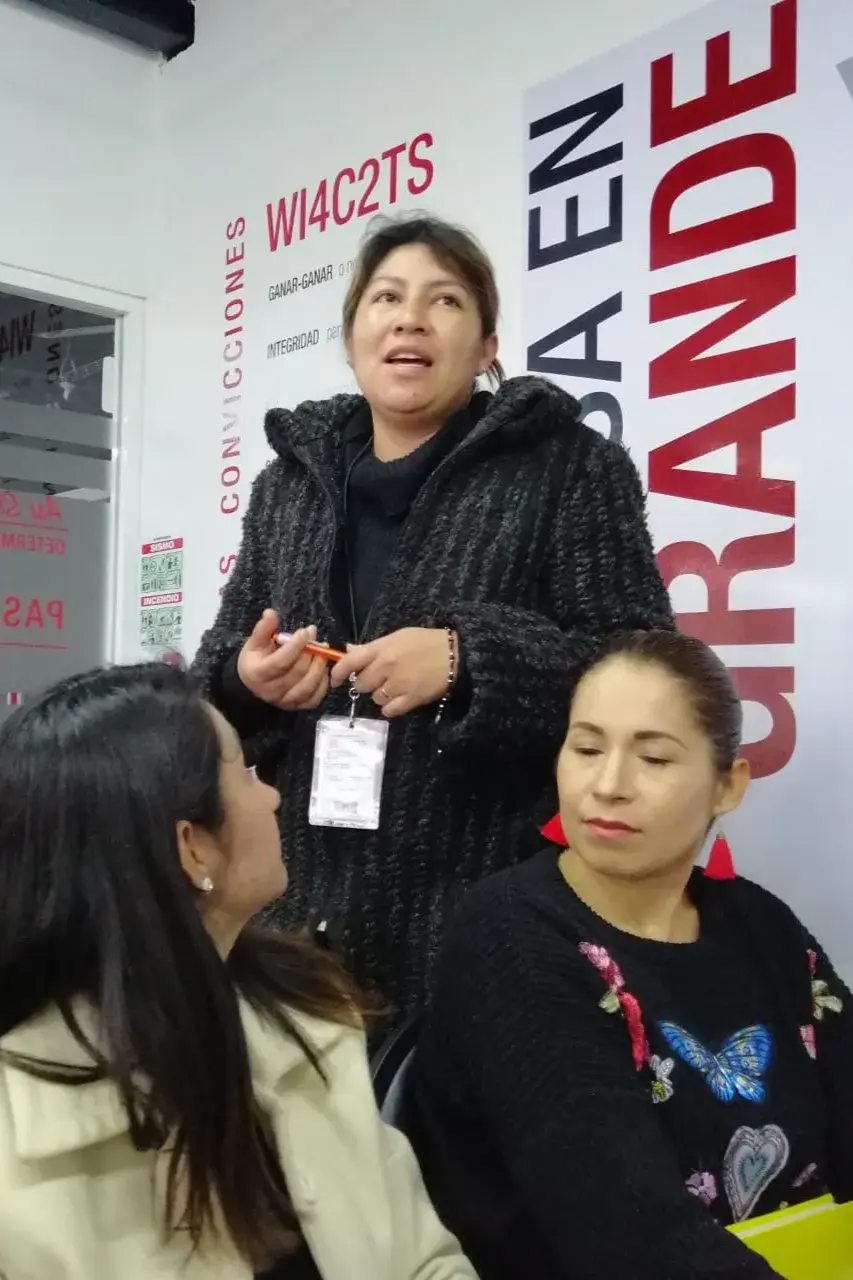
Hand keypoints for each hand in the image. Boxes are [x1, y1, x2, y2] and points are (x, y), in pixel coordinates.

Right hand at [237, 610, 328, 710]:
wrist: (251, 685)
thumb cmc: (255, 660)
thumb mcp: (254, 643)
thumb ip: (263, 629)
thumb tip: (270, 613)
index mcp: (258, 673)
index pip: (280, 661)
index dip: (295, 646)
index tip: (304, 632)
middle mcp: (270, 691)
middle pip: (297, 672)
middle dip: (311, 653)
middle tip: (317, 639)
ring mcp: (284, 701)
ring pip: (307, 686)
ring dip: (319, 667)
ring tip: (323, 652)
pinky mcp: (296, 707)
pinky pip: (314, 699)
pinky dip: (323, 684)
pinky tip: (323, 670)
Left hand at [330, 627, 452, 717]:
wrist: (455, 655)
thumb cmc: (426, 642)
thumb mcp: (399, 637)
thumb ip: (373, 647)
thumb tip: (349, 650)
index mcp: (383, 648)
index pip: (350, 661)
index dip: (338, 672)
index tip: (335, 679)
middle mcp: (387, 666)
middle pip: (362, 683)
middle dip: (367, 682)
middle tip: (378, 678)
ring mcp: (398, 684)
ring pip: (375, 698)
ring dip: (381, 695)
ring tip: (394, 686)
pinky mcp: (411, 699)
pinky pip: (389, 711)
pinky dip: (391, 707)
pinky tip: (399, 699)